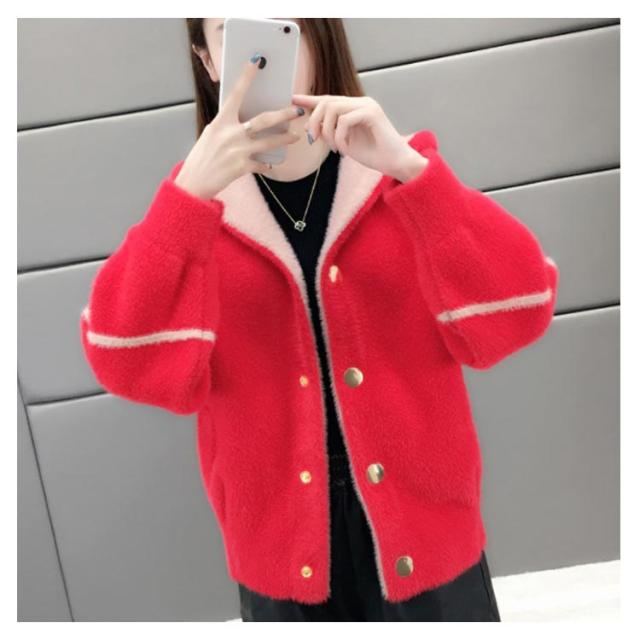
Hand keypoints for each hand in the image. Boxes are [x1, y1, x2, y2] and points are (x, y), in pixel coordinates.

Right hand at [174, 57, 304, 200]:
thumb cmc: (202, 158)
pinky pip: (262, 164)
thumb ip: (227, 126)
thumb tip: (245, 121)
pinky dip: (266, 165)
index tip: (256, 62)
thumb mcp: (211, 135)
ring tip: (295, 137)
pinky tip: (270, 165)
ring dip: (284, 139)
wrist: (194, 182)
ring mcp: (238, 150)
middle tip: (297, 110)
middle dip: (283, 115)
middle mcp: (230, 133)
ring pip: (269, 142)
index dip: (246, 77)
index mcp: (220, 122)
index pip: (235, 94)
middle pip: (263, 120)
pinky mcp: (242, 167)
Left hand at [290, 93, 427, 181]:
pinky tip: (344, 150)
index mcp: (354, 107)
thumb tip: (308, 126)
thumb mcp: (344, 143)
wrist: (395, 163)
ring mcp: (367, 105)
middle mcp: (360, 102)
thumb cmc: (373, 154)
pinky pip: (345, 120)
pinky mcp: (372, 113)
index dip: (310, 99)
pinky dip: (340, 138)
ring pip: (333, 109)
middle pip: (326, 102)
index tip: (293, 100)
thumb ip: (329, 132)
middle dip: (315, 121)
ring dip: (328, 132)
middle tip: (314, 140)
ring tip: (335, 149)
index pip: (328, 99)